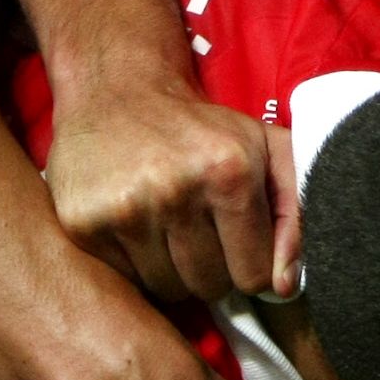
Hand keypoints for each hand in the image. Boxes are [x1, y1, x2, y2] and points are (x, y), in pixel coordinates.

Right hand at [46, 75, 286, 301]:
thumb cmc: (202, 128)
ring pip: (169, 290)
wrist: (118, 89)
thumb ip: (296, 213)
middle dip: (212, 268)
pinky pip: (126, 280)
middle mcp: (175, 191)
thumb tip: (283, 286)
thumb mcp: (266, 149)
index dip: (250, 264)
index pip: (254, 275)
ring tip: (168, 228)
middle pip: (210, 287)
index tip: (237, 240)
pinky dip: (136, 264)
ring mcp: (124, 210)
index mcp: (229, 173)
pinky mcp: (83, 224)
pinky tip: (137, 227)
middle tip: (201, 231)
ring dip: (174, 270)